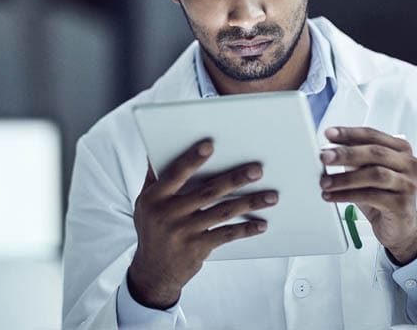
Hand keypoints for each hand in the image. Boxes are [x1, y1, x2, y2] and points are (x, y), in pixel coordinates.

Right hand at [128, 139, 277, 308]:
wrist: (154, 271)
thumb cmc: (152, 230)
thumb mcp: (145, 204)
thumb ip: (153, 179)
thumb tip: (155, 152)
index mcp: (154, 198)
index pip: (176, 174)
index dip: (192, 160)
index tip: (209, 146)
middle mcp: (168, 214)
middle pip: (207, 192)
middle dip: (235, 179)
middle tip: (257, 170)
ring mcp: (184, 232)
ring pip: (222, 213)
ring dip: (249, 203)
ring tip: (271, 196)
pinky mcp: (198, 248)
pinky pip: (226, 235)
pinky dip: (245, 229)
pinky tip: (261, 224)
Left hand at [320, 127, 416, 264]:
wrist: (399, 226)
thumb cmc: (381, 194)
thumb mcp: (367, 172)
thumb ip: (354, 159)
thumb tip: (328, 150)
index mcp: (401, 150)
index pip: (372, 135)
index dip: (349, 133)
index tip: (329, 134)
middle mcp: (408, 164)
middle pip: (375, 153)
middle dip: (346, 153)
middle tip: (324, 157)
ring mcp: (408, 184)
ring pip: (375, 175)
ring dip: (345, 178)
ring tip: (324, 182)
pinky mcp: (402, 204)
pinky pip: (371, 196)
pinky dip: (347, 195)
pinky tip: (332, 196)